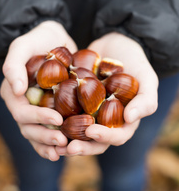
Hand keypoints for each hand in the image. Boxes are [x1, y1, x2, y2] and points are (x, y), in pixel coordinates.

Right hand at [0, 21, 77, 160]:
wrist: (55, 39)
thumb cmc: (39, 39)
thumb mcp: (24, 45)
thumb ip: (14, 64)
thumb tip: (16, 90)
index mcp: (13, 92)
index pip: (21, 111)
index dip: (37, 118)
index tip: (58, 119)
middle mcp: (22, 104)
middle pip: (28, 128)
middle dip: (45, 136)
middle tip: (63, 141)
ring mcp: (35, 109)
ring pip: (37, 134)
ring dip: (49, 145)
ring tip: (65, 149)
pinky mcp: (49, 110)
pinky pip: (48, 131)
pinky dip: (53, 143)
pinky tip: (66, 150)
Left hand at [56, 32, 158, 156]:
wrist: (115, 42)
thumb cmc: (135, 61)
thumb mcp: (147, 78)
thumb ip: (145, 100)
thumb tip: (130, 119)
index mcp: (123, 120)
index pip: (116, 136)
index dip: (105, 137)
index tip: (91, 131)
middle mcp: (105, 119)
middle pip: (94, 140)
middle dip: (82, 146)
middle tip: (67, 148)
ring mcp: (88, 111)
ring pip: (77, 131)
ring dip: (66, 140)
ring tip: (53, 141)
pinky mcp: (74, 101)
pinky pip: (64, 113)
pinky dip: (56, 119)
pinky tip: (44, 120)